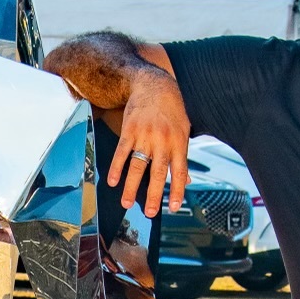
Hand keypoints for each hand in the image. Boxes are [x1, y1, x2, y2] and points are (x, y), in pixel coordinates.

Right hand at [106, 68, 191, 216]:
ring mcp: (145, 135)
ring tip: (127, 203)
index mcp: (179, 142)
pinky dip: (116, 168)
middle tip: (150, 213)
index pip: (179, 172)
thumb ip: (183, 155)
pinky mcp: (129, 130)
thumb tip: (187, 180)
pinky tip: (112, 181)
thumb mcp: (184, 130)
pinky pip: (122, 152)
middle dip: (154, 195)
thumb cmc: (172, 110)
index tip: (173, 208)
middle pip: (158, 173)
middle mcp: (163, 141)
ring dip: (132, 187)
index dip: (177, 191)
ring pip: (137, 166)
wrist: (154, 85)